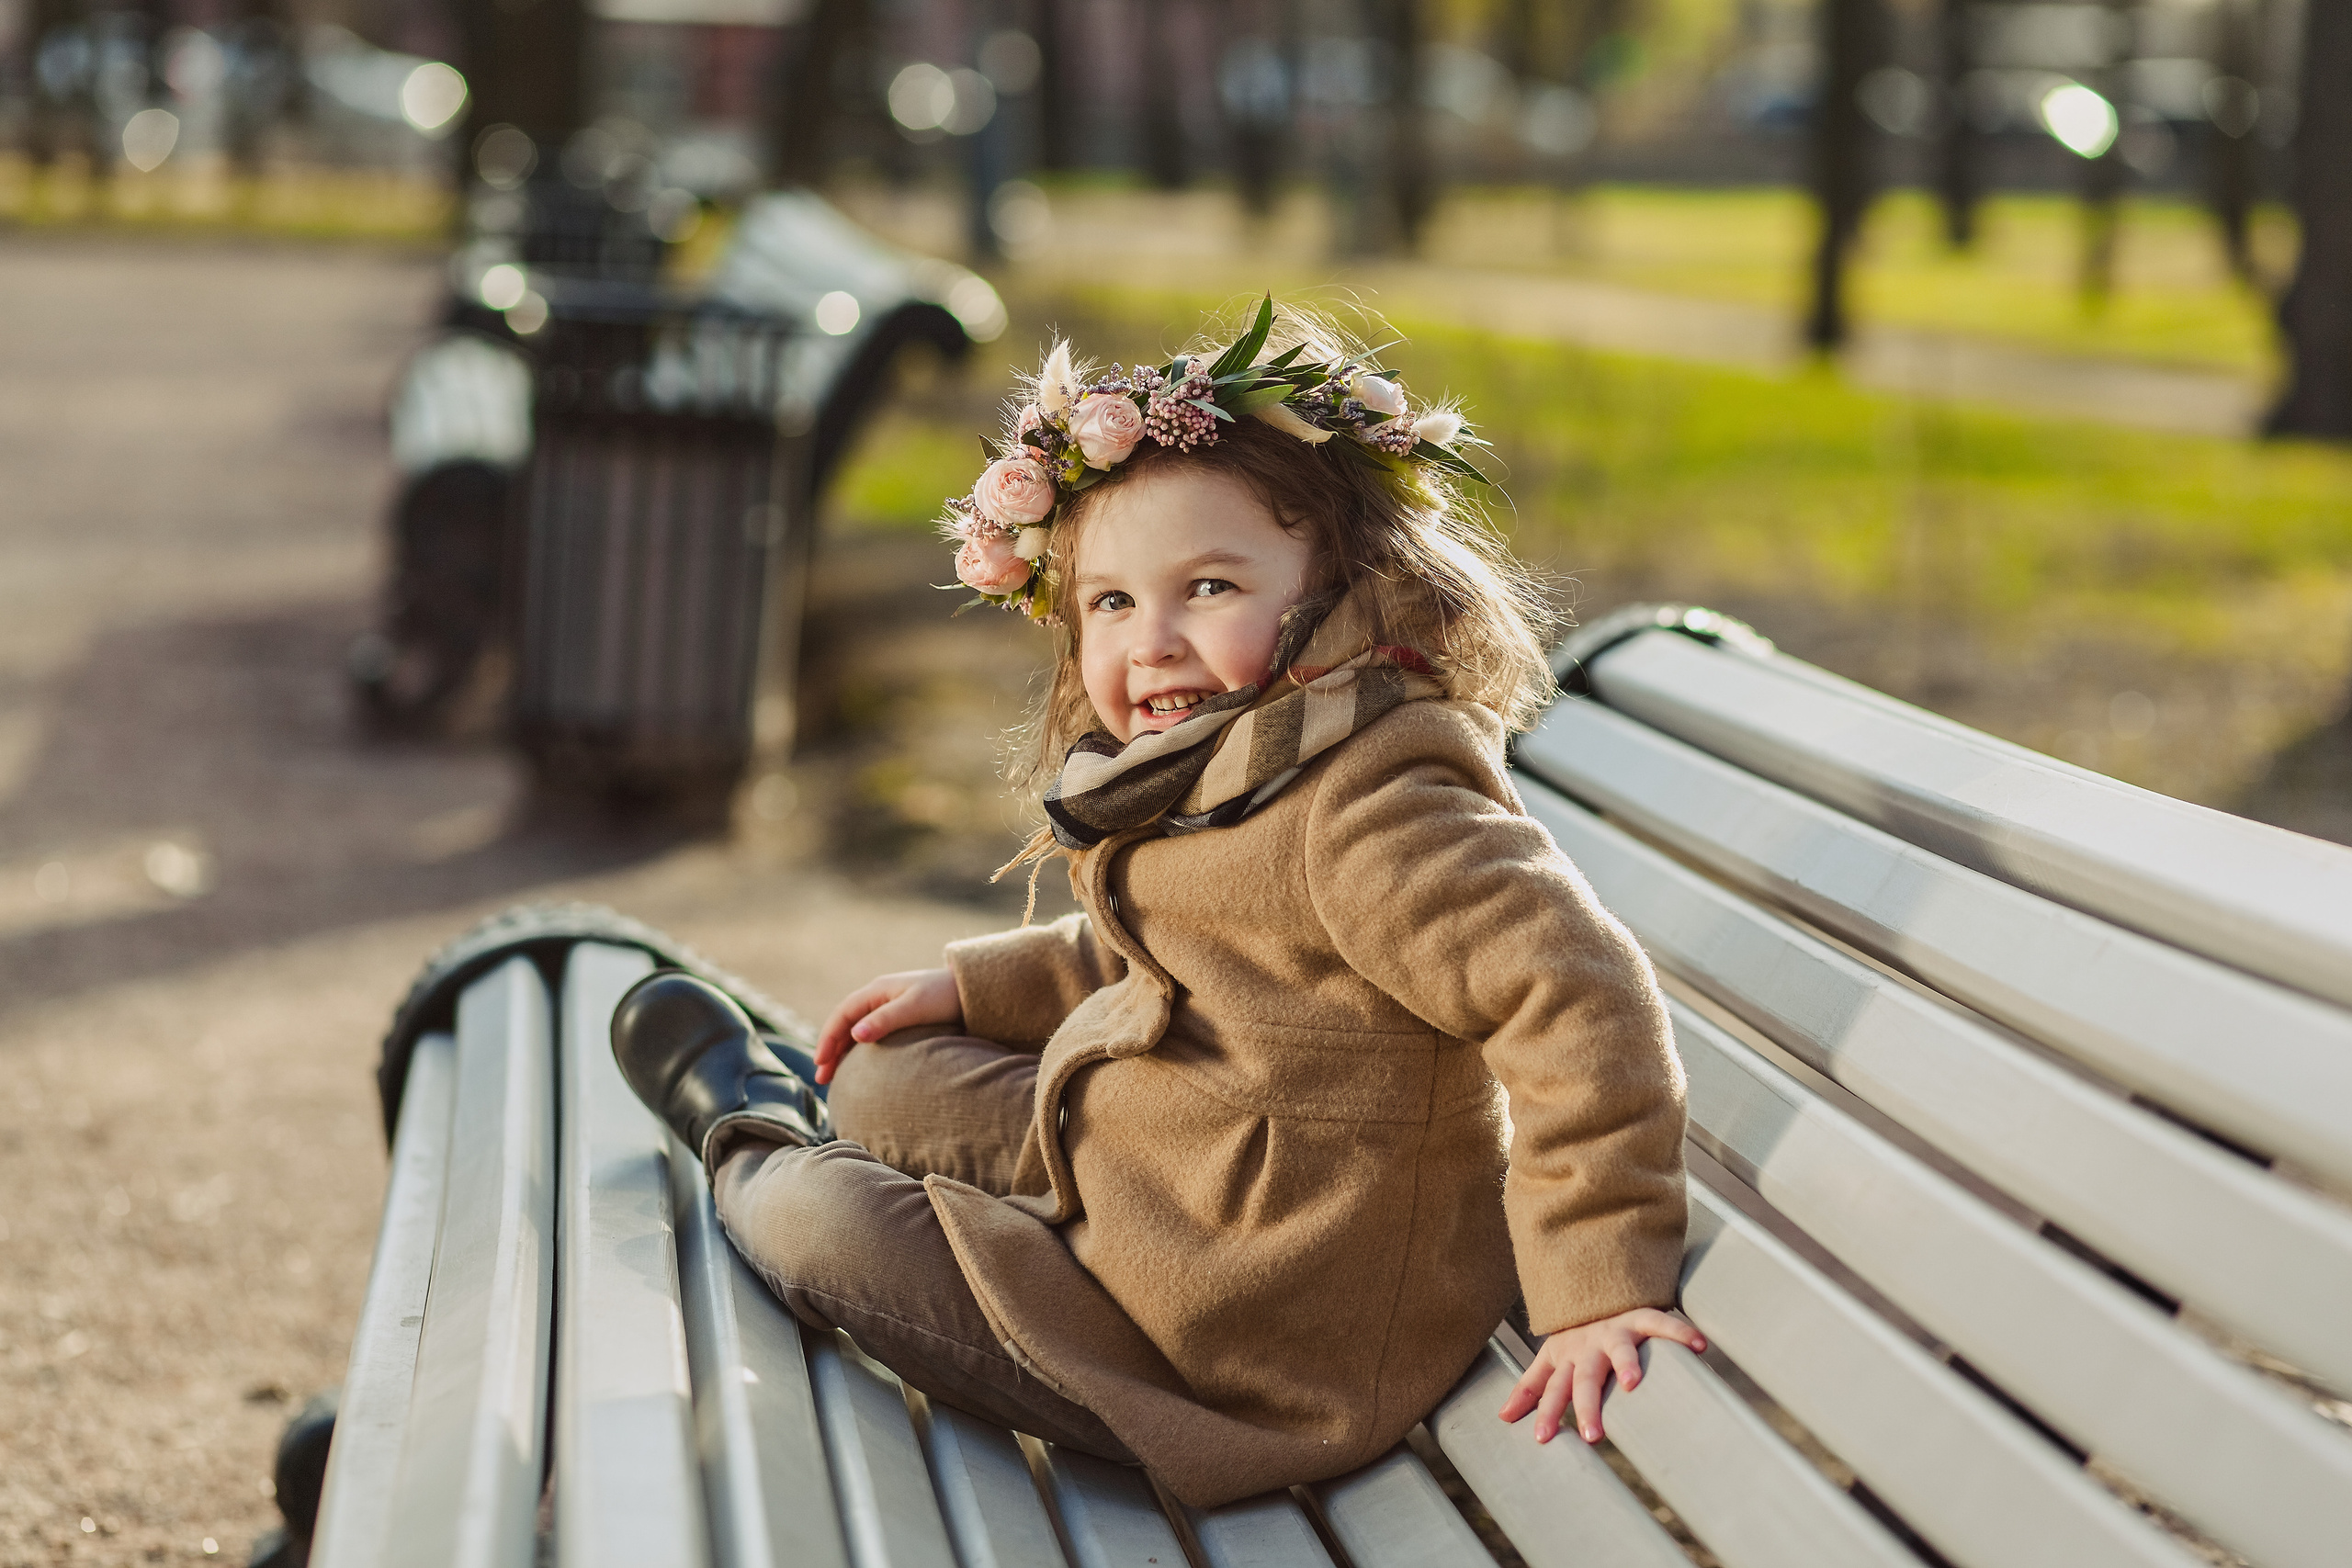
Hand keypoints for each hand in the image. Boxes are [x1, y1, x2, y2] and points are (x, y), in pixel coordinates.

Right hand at [814, 968, 961, 1083]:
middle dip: (830, 1049)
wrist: (972, 990)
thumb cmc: (944, 997)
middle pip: (845, 1024)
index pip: (842, 1014)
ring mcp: (888, 1007)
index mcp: (877, 991)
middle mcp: (878, 997)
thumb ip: (885, 1020)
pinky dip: (858, 1050)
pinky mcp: (899, 1018)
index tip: (820, 1062)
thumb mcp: (914, 1008)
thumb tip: (856, 1034)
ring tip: (833, 1077)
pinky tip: (858, 1066)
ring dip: (842, 1052)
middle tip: (821, 1078)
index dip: (828, 1038)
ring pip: (856, 1030)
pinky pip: (870, 1034)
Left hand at [1498, 1307, 1706, 1444]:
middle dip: (1587, 1405)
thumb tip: (1504, 1417)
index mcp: (1567, 1357)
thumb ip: (1531, 1388)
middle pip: (1585, 1377)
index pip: (1554, 1389)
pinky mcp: (1641, 1316)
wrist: (1596, 1287)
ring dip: (1625, 1363)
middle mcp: (1589, 1346)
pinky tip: (1698, 1346)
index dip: (1548, 1412)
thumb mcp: (1550, 1358)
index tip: (1543, 1438)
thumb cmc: (1576, 1334)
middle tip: (1592, 1435)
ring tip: (1632, 1383)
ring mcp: (1615, 1330)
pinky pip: (1661, 1322)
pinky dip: (1679, 1332)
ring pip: (1619, 1348)